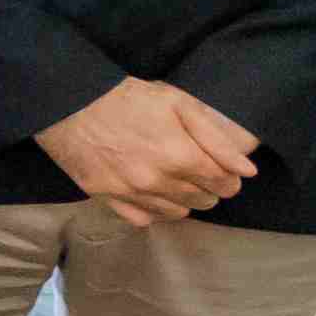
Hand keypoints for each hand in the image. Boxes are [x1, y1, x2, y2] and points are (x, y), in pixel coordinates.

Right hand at [39, 76, 257, 228]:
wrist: (69, 102)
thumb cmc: (128, 97)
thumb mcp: (178, 103)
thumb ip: (215, 138)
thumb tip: (246, 171)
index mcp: (180, 157)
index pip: (224, 184)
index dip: (229, 178)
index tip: (223, 170)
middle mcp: (158, 182)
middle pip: (202, 201)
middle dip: (207, 188)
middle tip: (196, 169)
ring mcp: (131, 193)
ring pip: (175, 213)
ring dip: (183, 200)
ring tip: (174, 179)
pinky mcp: (106, 197)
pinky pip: (142, 219)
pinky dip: (152, 210)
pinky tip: (149, 191)